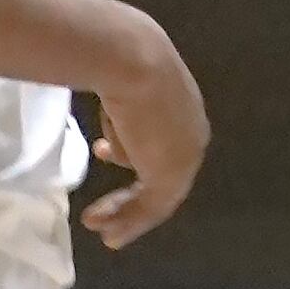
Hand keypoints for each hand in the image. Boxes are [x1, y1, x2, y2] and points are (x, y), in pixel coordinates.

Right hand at [84, 17, 207, 248]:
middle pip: (163, 173)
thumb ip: (120, 106)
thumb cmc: (118, 62)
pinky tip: (104, 228)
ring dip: (127, 215)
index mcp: (182, 108)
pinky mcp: (171, 172)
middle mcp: (192, 133)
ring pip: (159, 196)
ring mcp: (186, 155)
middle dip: (132, 194)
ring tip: (97, 225)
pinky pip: (152, 207)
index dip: (132, 152)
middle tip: (102, 211)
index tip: (100, 150)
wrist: (130, 60)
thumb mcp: (122, 85)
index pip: (161, 140)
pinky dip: (129, 221)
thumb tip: (105, 113)